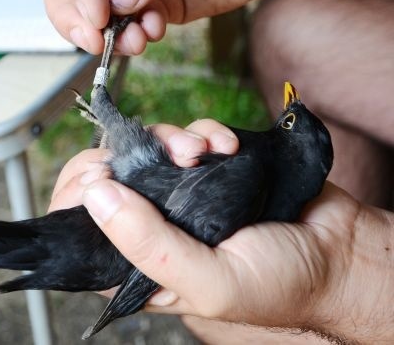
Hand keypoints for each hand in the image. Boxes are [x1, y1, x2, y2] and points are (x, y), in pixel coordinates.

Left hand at [49, 120, 393, 342]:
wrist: (335, 250)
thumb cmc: (278, 282)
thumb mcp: (206, 279)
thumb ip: (146, 243)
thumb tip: (94, 196)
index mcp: (139, 267)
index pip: (81, 232)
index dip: (78, 198)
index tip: (99, 175)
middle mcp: (152, 227)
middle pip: (108, 179)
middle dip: (125, 158)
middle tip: (153, 158)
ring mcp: (180, 193)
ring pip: (145, 150)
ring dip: (169, 140)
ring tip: (201, 153)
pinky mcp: (208, 167)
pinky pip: (187, 135)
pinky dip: (204, 132)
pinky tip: (225, 146)